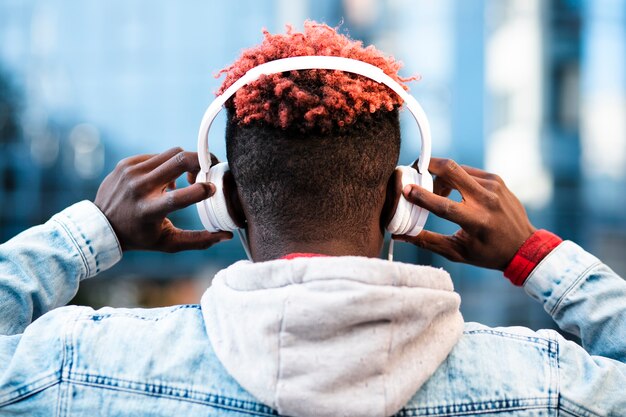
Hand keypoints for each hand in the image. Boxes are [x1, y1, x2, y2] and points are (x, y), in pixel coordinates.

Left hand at [94, 147, 231, 251]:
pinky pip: (158, 156)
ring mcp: (132, 172)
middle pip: (180, 160)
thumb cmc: (140, 236)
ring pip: (173, 154)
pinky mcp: (127, 163)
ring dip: (187, 163)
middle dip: (202, 161)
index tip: (213, 188)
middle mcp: (140, 188)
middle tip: (210, 169)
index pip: (180, 196)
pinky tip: (166, 179)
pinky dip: (168, 165)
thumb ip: (199, 240)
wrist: (101, 224)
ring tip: (189, 177)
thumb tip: (226, 236)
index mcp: (149, 210)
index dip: (202, 190)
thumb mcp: (168, 242)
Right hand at [394, 158, 535, 269]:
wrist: (524, 246)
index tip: (405, 189)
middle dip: (429, 165)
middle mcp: (486, 200)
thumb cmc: (488, 253)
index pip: (444, 205)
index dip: (422, 196)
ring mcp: (493, 186)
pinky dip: (455, 178)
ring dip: (441, 176)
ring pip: (457, 169)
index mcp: (476, 221)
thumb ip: (426, 241)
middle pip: (452, 170)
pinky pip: (468, 171)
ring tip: (435, 190)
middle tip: (414, 170)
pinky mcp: (496, 179)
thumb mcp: (457, 252)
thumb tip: (399, 235)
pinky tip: (452, 191)